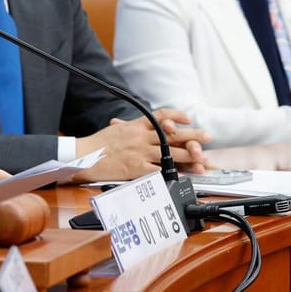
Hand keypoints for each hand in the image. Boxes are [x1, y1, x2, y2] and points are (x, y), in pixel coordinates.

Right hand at [72, 108, 209, 181]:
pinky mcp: (136, 168)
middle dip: (192, 135)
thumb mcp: (114, 130)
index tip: (188, 117)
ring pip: (170, 153)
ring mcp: (139, 152)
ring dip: (189, 157)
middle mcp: (140, 137)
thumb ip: (128, 128)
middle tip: (207, 136)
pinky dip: (171, 173)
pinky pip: (158, 170)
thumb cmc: (96, 145)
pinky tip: (183, 176)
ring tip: (202, 160)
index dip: (176, 115)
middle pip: (172, 134)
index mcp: (135, 126)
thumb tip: (136, 127)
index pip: (160, 115)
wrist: (83, 156)